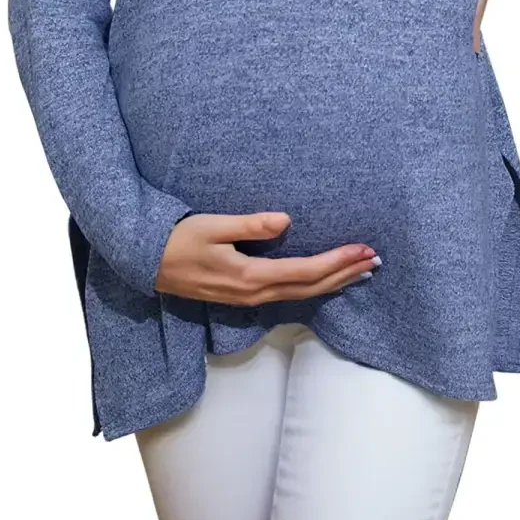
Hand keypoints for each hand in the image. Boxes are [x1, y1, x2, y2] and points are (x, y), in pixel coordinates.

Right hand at [155, 211, 378, 302]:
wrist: (144, 263)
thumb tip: (286, 221)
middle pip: (310, 288)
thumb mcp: (211, 226)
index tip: (364, 250)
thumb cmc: (176, 239)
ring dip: (333, 282)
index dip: (337, 262)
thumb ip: (248, 225)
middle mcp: (254, 293)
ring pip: (301, 294)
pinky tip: (325, 281)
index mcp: (249, 276)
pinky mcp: (243, 296)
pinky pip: (288, 294)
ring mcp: (248, 299)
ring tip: (361, 271)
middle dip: (345, 274)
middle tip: (375, 260)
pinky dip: (313, 286)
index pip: (305, 272)